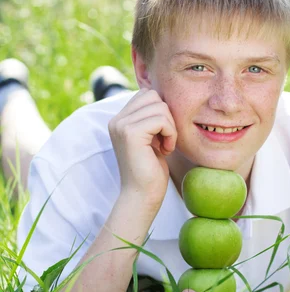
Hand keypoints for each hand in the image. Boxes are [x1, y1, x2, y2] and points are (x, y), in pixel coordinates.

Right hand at [108, 88, 176, 206]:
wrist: (142, 196)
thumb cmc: (151, 171)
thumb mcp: (151, 139)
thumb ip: (151, 118)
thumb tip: (164, 99)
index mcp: (120, 120)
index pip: (147, 95)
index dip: (161, 112)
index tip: (161, 136)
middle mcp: (117, 120)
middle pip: (153, 96)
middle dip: (167, 117)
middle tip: (165, 140)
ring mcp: (121, 125)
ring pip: (160, 106)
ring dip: (170, 127)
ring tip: (165, 146)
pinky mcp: (131, 133)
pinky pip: (162, 119)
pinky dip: (170, 134)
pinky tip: (165, 150)